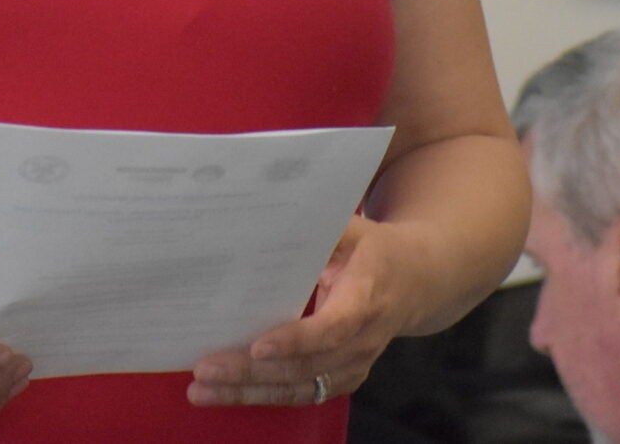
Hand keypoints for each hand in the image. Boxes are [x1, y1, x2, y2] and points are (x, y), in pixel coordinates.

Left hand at [187, 217, 417, 408]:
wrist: (416, 280)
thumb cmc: (373, 249)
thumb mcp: (351, 228)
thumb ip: (315, 229)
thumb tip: (262, 222)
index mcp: (366, 296)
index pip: (333, 327)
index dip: (297, 340)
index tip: (259, 346)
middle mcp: (363, 339)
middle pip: (306, 366)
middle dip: (253, 371)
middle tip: (205, 370)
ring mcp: (354, 365)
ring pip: (300, 387)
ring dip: (249, 392)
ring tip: (202, 391)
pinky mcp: (343, 378)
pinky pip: (302, 394)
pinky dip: (263, 397)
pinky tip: (226, 394)